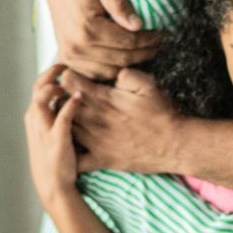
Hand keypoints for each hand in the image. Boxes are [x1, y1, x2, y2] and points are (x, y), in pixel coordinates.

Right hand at [24, 63, 83, 208]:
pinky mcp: (56, 140)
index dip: (49, 72)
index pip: (37, 86)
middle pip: (37, 87)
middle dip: (50, 73)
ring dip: (54, 86)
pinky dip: (70, 105)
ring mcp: (43, 130)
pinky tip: (79, 96)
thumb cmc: (57, 157)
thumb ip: (56, 113)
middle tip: (66, 63)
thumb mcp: (52, 132)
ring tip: (68, 78)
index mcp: (34, 117)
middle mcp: (35, 120)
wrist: (54, 186)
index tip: (65, 63)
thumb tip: (69, 92)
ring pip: (41, 99)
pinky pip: (62, 117)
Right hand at [41, 0, 160, 78]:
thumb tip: (138, 25)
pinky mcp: (67, 60)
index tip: (162, 35)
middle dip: (145, 53)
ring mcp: (70, 56)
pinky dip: (113, 69)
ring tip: (146, 51)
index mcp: (87, 28)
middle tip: (160, 45)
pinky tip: (126, 57)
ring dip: (131, 64)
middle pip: (122, 59)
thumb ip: (120, 3)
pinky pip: (96, 74)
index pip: (128, 42)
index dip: (149, 40)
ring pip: (110, 72)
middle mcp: (76, 47)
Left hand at [67, 68, 181, 172]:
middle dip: (58, 98)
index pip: (72, 84)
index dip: (66, 77)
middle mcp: (97, 120)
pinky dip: (68, 152)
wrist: (175, 144)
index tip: (67, 76)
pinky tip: (70, 145)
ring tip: (63, 117)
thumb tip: (112, 72)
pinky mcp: (101, 159)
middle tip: (60, 95)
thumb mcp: (149, 85)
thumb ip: (128, 75)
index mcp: (107, 100)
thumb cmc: (163, 114)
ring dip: (60, 123)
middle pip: (62, 106)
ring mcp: (97, 141)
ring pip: (65, 129)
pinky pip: (75, 158)